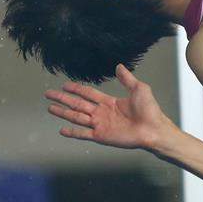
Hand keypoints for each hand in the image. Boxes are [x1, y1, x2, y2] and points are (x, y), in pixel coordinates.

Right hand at [45, 64, 170, 150]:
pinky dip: (72, 132)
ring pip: (76, 117)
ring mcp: (100, 124)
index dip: (76, 88)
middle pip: (78, 103)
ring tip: (50, 107)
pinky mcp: (101, 136)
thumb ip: (127, 79)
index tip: (64, 84)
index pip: (88, 93)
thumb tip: (119, 66)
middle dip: (63, 98)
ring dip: (63, 112)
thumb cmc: (149, 109)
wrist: (153, 129)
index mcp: (109, 102)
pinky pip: (83, 134)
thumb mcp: (139, 89)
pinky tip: (61, 129)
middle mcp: (101, 113)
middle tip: (49, 94)